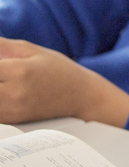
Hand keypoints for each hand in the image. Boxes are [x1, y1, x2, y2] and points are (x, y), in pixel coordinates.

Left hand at [0, 38, 128, 126]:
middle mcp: (13, 94)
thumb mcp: (32, 51)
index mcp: (19, 71)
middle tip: (1, 71)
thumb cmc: (59, 71)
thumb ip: (1, 45)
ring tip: (3, 79)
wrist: (82, 97)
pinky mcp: (11, 121)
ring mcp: (11, 111)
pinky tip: (4, 89)